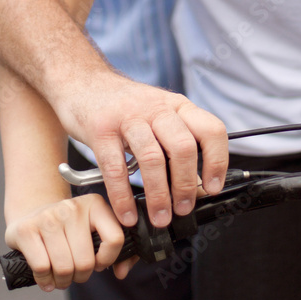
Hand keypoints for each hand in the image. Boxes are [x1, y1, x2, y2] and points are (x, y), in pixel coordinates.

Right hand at [5, 194, 126, 290]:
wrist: (31, 215)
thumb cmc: (66, 229)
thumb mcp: (91, 229)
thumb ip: (111, 250)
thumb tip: (122, 272)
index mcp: (95, 204)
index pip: (115, 238)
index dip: (107, 259)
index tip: (98, 263)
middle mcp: (73, 207)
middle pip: (86, 261)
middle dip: (81, 276)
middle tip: (75, 274)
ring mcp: (48, 216)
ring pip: (64, 267)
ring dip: (63, 281)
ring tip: (61, 277)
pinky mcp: (26, 229)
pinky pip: (42, 268)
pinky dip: (45, 281)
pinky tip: (46, 278)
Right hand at [54, 73, 228, 227]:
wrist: (83, 82)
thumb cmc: (125, 106)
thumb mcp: (159, 114)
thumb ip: (176, 141)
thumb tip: (195, 185)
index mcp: (178, 106)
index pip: (211, 129)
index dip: (217, 161)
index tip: (213, 186)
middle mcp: (157, 108)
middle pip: (183, 147)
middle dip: (186, 184)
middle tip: (183, 208)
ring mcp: (128, 117)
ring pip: (152, 158)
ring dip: (159, 195)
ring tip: (160, 216)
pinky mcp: (101, 129)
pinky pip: (115, 168)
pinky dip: (123, 197)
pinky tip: (128, 213)